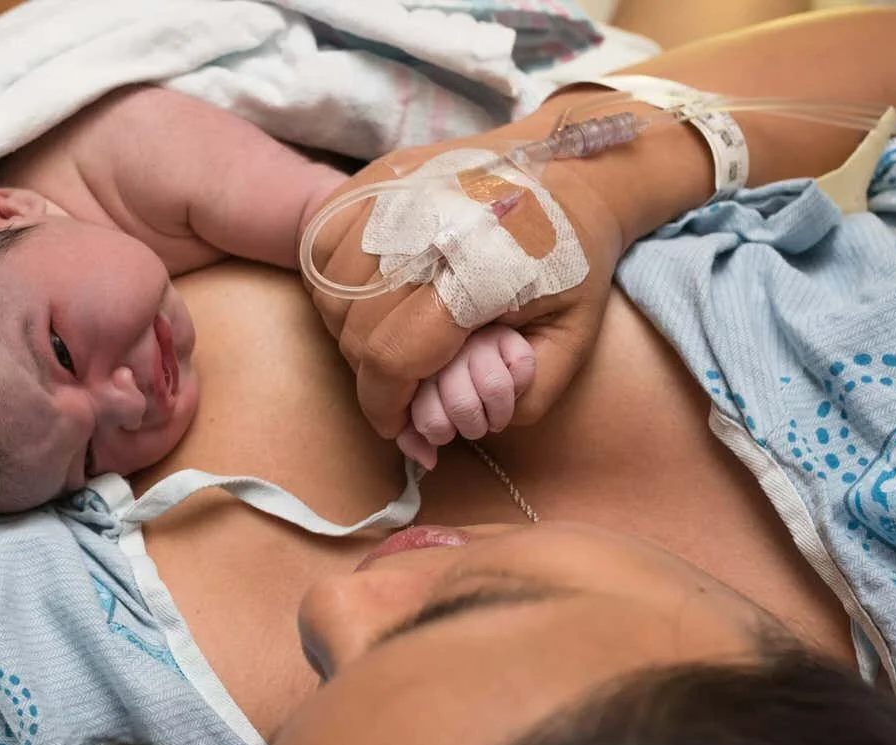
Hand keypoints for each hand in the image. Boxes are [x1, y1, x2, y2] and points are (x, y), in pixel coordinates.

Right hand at [303, 132, 626, 440]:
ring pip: (332, 294)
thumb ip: (527, 395)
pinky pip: (321, 250)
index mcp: (478, 269)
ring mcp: (393, 197)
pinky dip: (336, 284)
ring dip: (351, 331)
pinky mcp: (373, 179)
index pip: (392, 359)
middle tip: (403, 388)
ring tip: (392, 339)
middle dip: (373, 377)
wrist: (570, 168)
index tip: (399, 426)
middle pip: (356, 332)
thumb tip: (458, 425)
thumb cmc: (572, 258)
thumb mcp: (574, 336)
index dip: (386, 407)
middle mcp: (426, 228)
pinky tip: (372, 294)